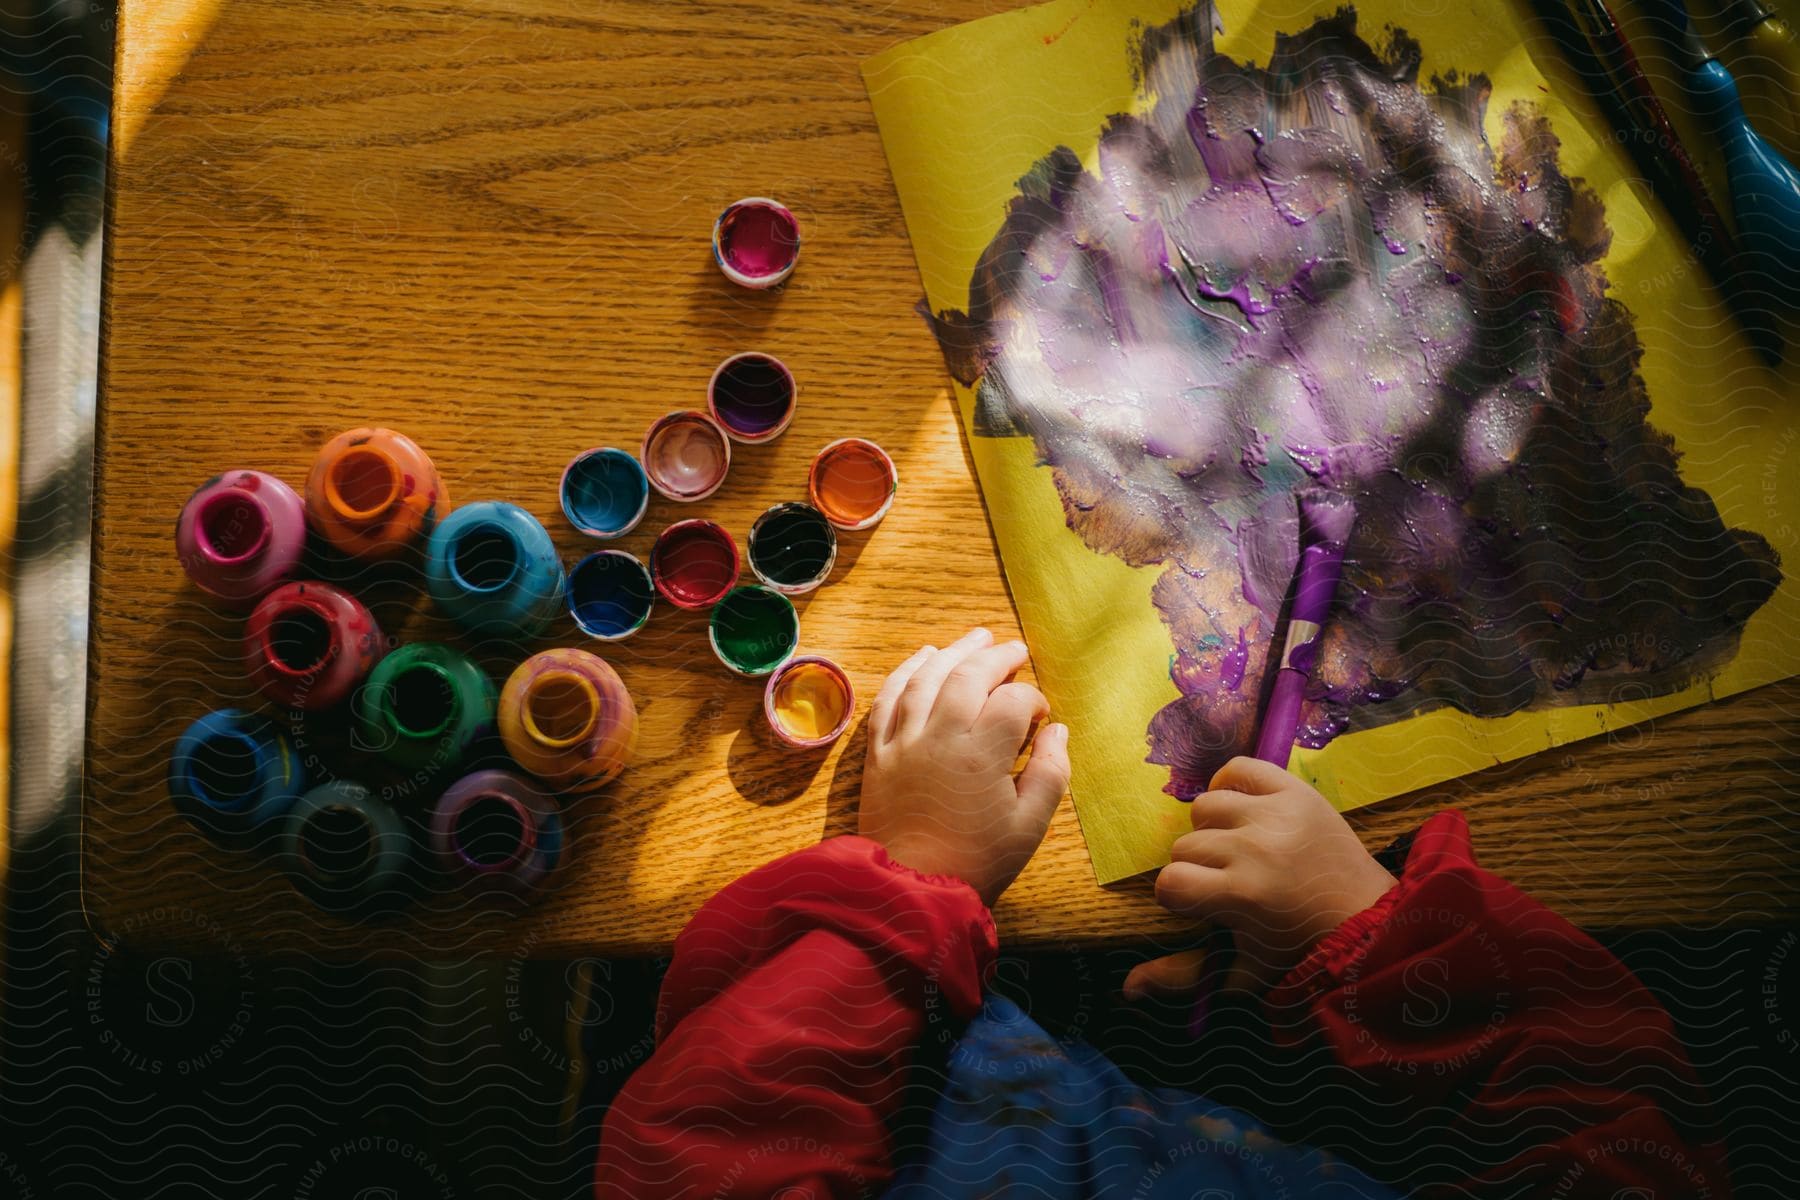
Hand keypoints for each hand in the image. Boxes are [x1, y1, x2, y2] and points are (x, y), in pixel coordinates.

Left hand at [859, 628, 1070, 906]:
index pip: (1013, 701)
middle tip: (1014, 650)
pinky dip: (906, 672)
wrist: (910, 889)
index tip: (1041, 717)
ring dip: (953, 652)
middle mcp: (940, 735)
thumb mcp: (1029, 826)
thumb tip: (1057, 730)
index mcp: (982, 753)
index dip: (1033, 700)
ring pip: (927, 678)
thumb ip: (1050, 773)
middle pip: (969, 675)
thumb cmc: (977, 861)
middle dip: (996, 657)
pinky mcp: (878, 752)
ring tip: (975, 638)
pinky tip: (922, 658)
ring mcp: (903, 740)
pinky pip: (888, 698)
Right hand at [1126, 756, 1395, 997]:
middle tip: (1231, 883)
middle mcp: (1255, 847)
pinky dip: (1231, 784)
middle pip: (1185, 845)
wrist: (1365, 921)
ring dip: (1214, 829)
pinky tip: (1242, 810)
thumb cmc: (1296, 950)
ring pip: (1205, 806)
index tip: (1205, 906)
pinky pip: (1240, 768)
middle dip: (1199, 867)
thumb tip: (1126, 989)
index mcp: (1240, 894)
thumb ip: (1180, 977)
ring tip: (1240, 848)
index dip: (1180, 897)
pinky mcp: (1295, 790)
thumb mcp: (1239, 971)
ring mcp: (1276, 813)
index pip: (1170, 882)